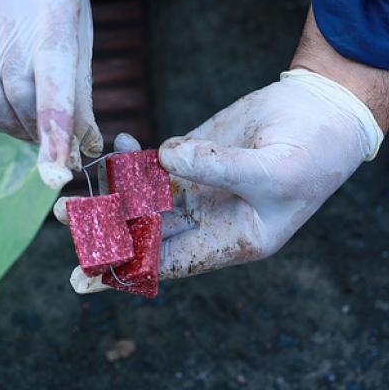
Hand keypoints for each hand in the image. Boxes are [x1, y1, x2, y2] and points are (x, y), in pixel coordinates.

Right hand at [0, 0, 101, 188]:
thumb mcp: (76, 24)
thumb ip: (79, 86)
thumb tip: (86, 146)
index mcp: (51, 11)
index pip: (52, 78)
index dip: (55, 125)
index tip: (58, 168)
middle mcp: (3, 20)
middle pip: (20, 99)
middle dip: (41, 131)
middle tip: (54, 140)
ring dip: (12, 126)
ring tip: (27, 117)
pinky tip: (0, 105)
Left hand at [56, 69, 383, 291]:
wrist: (324, 111)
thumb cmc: (314, 153)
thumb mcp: (273, 170)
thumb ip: (218, 167)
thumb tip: (165, 160)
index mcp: (232, 239)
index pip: (173, 262)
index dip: (130, 270)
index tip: (87, 278)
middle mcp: (210, 218)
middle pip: (148, 232)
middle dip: (106, 230)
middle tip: (65, 219)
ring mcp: (199, 185)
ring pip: (143, 199)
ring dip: (108, 195)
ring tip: (68, 194)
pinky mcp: (194, 155)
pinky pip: (153, 163)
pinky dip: (133, 156)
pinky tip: (116, 142)